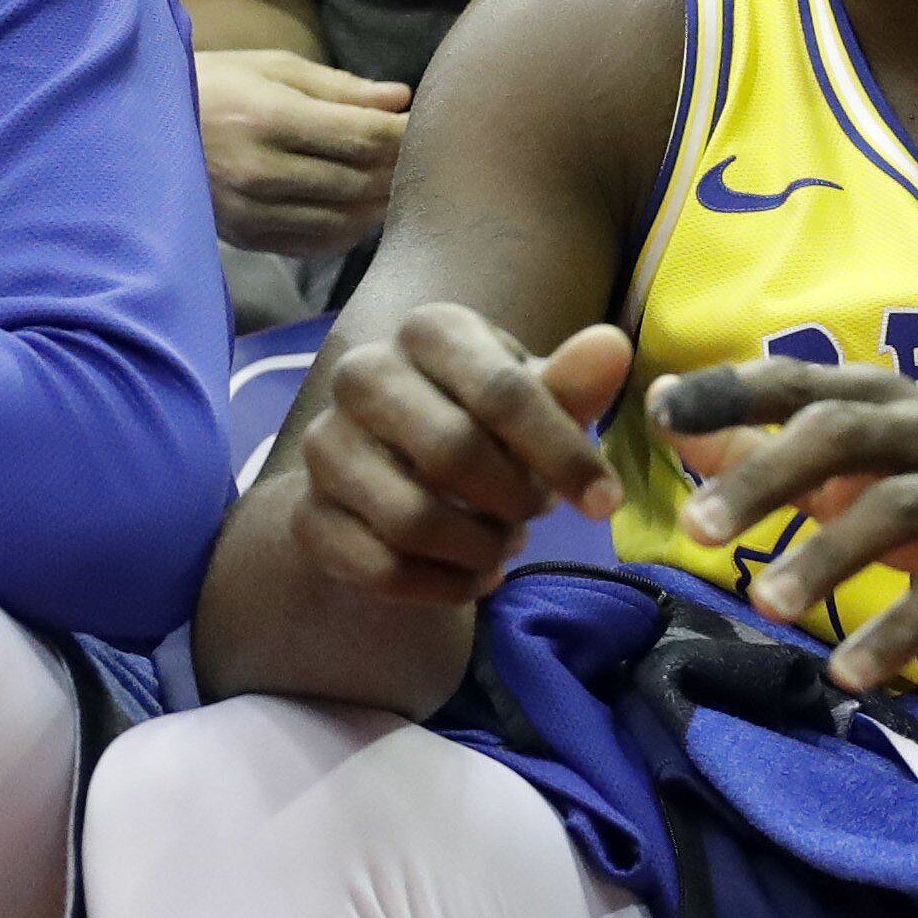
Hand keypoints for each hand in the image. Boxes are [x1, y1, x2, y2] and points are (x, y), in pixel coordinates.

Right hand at [196, 49, 409, 256]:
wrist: (138, 129)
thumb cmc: (212, 85)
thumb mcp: (271, 68)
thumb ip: (339, 87)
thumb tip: (400, 99)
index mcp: (268, 118)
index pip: (361, 136)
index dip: (403, 134)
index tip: (424, 125)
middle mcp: (260, 172)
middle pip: (359, 180)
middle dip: (398, 167)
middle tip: (421, 155)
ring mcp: (252, 212)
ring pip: (344, 218)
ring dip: (379, 202)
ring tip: (396, 182)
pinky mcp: (246, 238)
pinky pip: (316, 244)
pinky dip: (348, 230)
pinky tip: (359, 209)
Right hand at [295, 308, 631, 602]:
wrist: (386, 469)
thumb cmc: (479, 421)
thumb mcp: (532, 402)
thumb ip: (569, 385)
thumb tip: (612, 346)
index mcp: (428, 330)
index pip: (503, 392)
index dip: (563, 455)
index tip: (605, 503)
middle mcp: (362, 373)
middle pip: (452, 454)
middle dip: (514, 502)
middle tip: (534, 516)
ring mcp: (324, 444)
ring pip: (413, 520)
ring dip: (479, 549)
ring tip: (500, 544)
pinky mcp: (305, 514)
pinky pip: (381, 570)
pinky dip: (444, 588)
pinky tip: (470, 578)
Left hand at [653, 357, 917, 692]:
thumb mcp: (866, 453)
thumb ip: (769, 441)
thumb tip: (668, 415)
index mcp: (882, 399)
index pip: (797, 382)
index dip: (730, 391)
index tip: (662, 413)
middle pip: (840, 437)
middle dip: (765, 478)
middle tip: (694, 527)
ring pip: (895, 511)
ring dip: (824, 559)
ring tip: (762, 604)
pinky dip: (900, 633)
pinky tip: (849, 675)